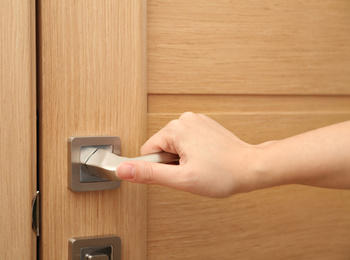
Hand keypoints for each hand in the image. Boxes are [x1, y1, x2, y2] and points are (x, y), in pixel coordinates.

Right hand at [116, 112, 256, 197]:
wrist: (251, 168)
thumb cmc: (223, 174)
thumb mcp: (181, 179)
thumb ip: (149, 173)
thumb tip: (123, 170)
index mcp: (175, 128)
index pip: (148, 150)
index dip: (159, 168)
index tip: (178, 172)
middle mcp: (184, 119)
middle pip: (161, 147)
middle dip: (171, 163)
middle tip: (191, 170)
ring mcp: (195, 120)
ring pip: (173, 145)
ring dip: (182, 158)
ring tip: (201, 165)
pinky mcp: (203, 125)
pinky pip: (186, 141)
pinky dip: (191, 152)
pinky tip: (205, 159)